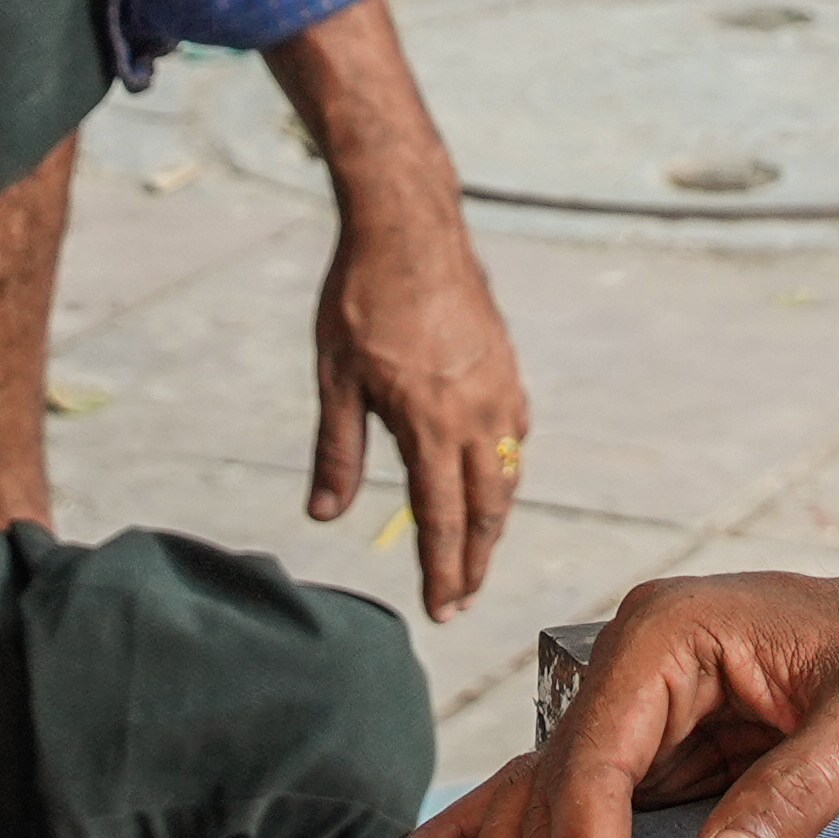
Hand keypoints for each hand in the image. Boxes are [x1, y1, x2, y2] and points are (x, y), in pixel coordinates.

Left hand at [314, 199, 529, 617]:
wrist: (410, 227)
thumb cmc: (363, 298)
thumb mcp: (335, 378)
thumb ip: (336, 450)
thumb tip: (324, 515)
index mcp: (430, 422)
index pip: (442, 519)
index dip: (443, 571)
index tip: (443, 611)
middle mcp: (476, 411)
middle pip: (486, 507)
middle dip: (475, 560)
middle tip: (461, 600)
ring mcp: (499, 385)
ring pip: (507, 472)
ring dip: (494, 519)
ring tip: (476, 550)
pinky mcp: (506, 362)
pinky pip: (514, 431)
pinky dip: (505, 466)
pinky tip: (492, 473)